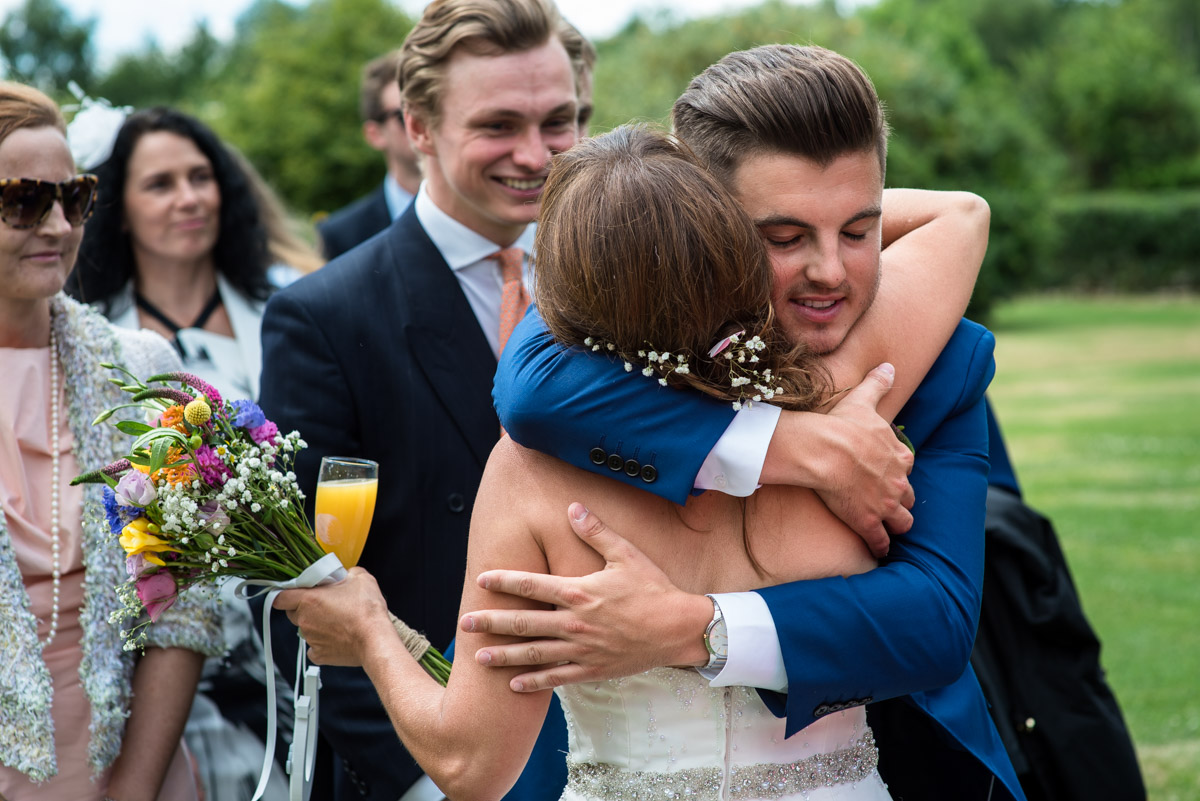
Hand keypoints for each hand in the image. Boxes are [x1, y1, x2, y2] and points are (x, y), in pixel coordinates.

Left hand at [274, 567, 391, 665]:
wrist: (376, 639)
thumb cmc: (367, 610)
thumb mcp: (361, 578)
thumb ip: (348, 573)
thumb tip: (347, 574)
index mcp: (309, 600)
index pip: (280, 597)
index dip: (285, 594)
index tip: (292, 593)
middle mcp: (305, 620)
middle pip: (293, 613)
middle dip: (304, 608)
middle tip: (324, 604)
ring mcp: (311, 639)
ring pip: (305, 630)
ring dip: (316, 625)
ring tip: (337, 622)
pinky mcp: (319, 655)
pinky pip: (314, 648)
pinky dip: (322, 643)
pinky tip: (337, 637)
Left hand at [462, 503, 711, 691]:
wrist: (678, 628)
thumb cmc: (653, 588)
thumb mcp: (626, 554)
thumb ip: (596, 531)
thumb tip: (572, 507)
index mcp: (579, 592)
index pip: (531, 586)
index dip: (503, 582)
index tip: (481, 580)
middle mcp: (574, 623)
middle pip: (523, 622)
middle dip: (491, 622)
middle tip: (464, 623)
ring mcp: (581, 650)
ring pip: (534, 654)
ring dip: (504, 655)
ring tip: (479, 656)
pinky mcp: (592, 669)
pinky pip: (556, 678)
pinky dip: (534, 682)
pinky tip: (514, 684)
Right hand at [764, 363, 913, 556]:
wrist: (825, 451)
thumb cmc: (843, 425)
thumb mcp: (864, 400)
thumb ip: (878, 384)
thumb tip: (890, 365)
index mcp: (898, 456)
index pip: (907, 466)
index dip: (898, 469)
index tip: (889, 470)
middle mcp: (897, 483)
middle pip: (908, 496)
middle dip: (900, 499)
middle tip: (888, 501)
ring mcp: (884, 505)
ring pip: (903, 521)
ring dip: (897, 524)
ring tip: (888, 527)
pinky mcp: (868, 522)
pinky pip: (880, 541)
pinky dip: (879, 545)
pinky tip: (876, 549)